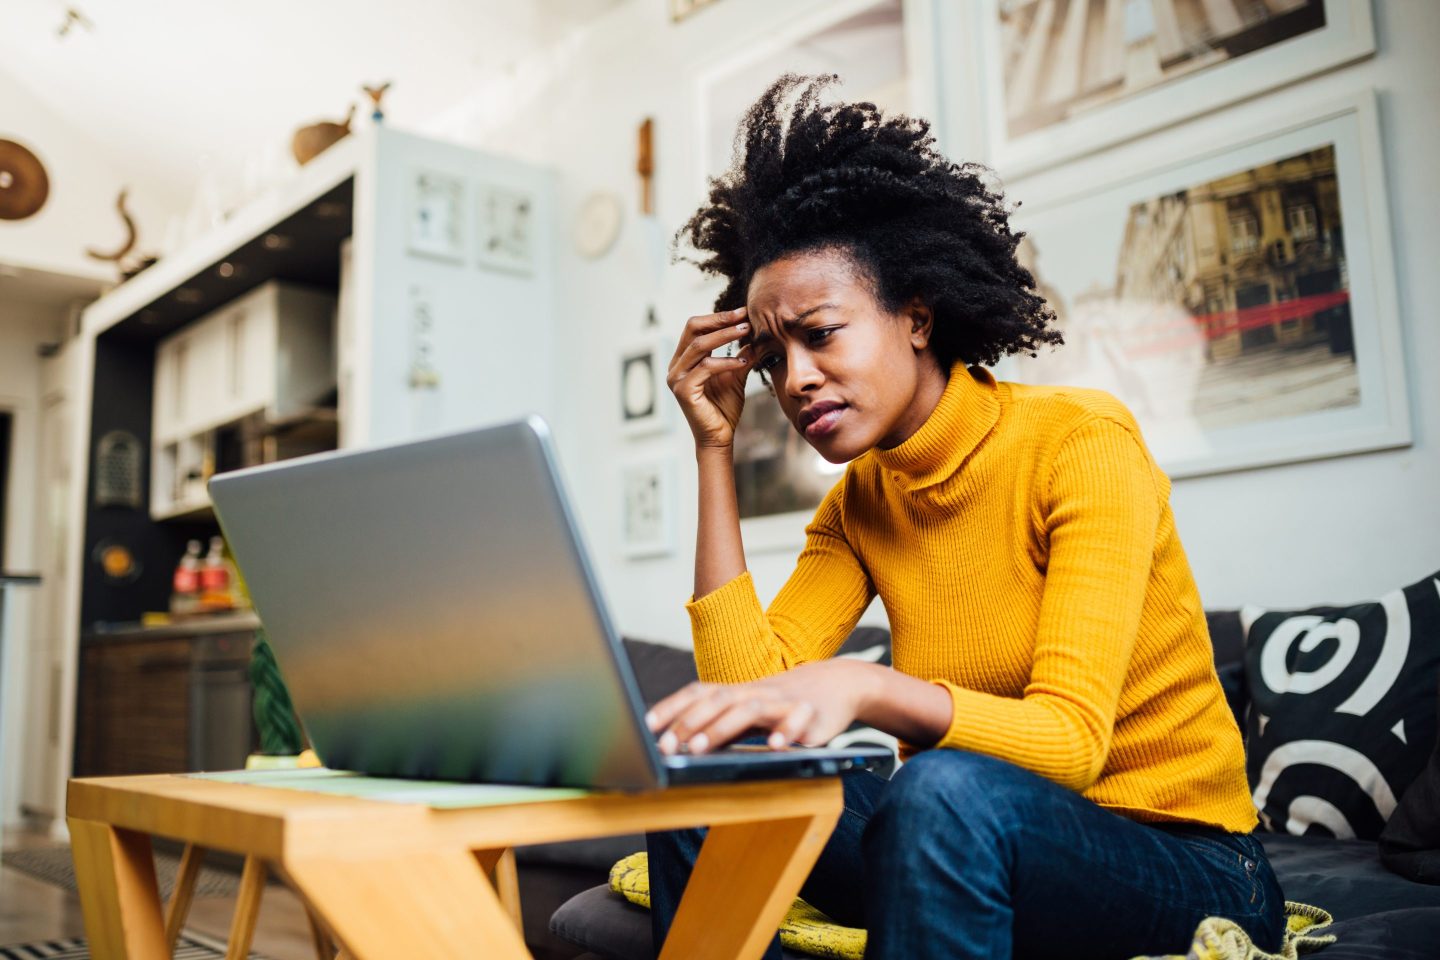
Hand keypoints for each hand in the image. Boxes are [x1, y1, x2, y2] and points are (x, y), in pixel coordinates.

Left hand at [644, 660, 879, 754]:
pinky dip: (786, 732)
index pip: (699, 693)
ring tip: (698, 748)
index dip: (672, 707)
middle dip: (688, 723)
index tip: (647, 726)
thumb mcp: (749, 709)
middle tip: (666, 746)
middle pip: (717, 701)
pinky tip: (776, 747)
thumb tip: (680, 742)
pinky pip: (798, 721)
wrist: (838, 684)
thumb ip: (720, 723)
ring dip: (721, 728)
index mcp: (737, 691)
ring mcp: (783, 701)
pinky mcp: (810, 715)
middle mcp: (756, 692)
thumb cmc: (784, 702)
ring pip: (749, 709)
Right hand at [667, 306, 752, 448]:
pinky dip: (726, 361)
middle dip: (720, 320)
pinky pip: (705, 368)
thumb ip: (741, 354)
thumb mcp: (736, 374)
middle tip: (744, 316)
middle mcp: (676, 366)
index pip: (696, 327)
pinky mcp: (683, 391)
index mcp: (684, 359)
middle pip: (693, 329)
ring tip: (747, 330)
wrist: (720, 437)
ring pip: (699, 346)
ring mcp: (676, 378)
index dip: (719, 317)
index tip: (744, 312)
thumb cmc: (724, 408)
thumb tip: (756, 333)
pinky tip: (743, 361)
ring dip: (725, 336)